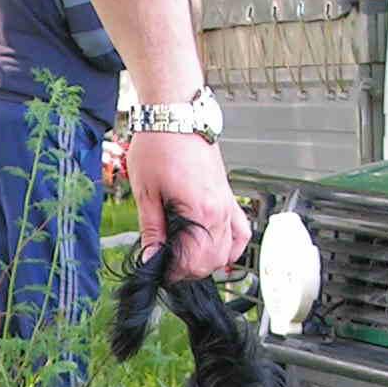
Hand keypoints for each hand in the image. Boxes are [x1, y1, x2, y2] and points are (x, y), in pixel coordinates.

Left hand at [125, 132, 249, 280]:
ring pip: (228, 252)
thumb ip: (152, 231)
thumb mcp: (146, 192)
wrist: (176, 114)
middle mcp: (221, 211)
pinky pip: (241, 232)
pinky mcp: (228, 197)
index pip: (194, 262)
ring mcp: (228, 204)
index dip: (173, 272)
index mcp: (201, 211)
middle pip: (212, 262)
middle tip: (167, 262)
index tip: (158, 269)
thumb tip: (151, 260)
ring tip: (185, 255)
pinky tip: (214, 248)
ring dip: (207, 261)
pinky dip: (231, 246)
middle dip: (188, 270)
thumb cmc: (159, 144)